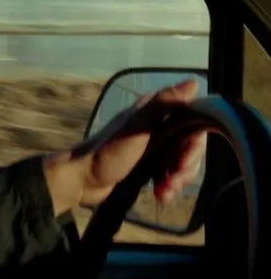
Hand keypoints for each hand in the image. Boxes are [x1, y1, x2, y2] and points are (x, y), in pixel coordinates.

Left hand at [43, 79, 207, 215]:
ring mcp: (154, 148)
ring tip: (165, 190)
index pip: (193, 121)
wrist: (82, 180)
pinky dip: (170, 187)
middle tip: (174, 178)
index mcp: (154, 113)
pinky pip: (172, 176)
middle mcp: (156, 127)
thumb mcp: (136, 126)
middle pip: (191, 145)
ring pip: (183, 163)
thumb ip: (163, 104)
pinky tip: (161, 195)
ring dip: (179, 179)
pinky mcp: (150, 167)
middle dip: (187, 166)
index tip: (183, 158)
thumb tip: (193, 83)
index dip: (195, 143)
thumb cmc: (107, 151)